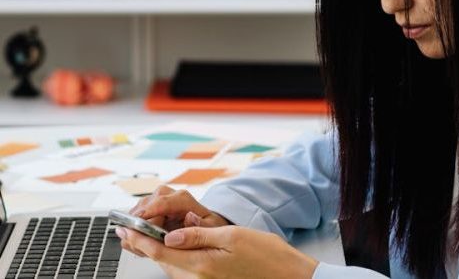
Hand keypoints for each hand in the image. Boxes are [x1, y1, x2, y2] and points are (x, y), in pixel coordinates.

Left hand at [116, 225, 318, 278]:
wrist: (288, 277)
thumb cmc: (266, 256)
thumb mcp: (232, 237)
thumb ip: (199, 235)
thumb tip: (171, 234)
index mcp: (201, 266)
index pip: (162, 250)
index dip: (140, 238)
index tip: (124, 229)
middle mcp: (198, 278)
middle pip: (162, 259)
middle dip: (141, 243)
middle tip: (125, 230)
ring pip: (171, 264)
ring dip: (154, 248)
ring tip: (140, 235)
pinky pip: (183, 267)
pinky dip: (171, 254)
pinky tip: (169, 244)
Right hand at [129, 185, 228, 231]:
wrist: (206, 225)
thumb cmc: (208, 227)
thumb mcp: (210, 228)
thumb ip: (200, 225)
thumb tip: (189, 218)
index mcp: (184, 199)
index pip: (164, 201)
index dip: (150, 210)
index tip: (138, 220)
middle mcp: (170, 197)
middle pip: (149, 202)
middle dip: (139, 218)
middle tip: (131, 234)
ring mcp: (160, 202)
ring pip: (141, 207)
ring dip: (134, 222)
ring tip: (131, 239)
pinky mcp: (153, 210)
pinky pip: (139, 214)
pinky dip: (134, 226)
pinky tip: (133, 238)